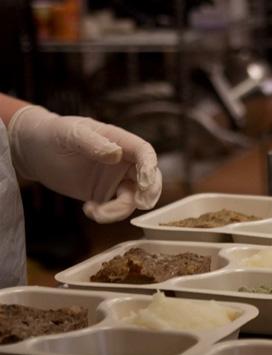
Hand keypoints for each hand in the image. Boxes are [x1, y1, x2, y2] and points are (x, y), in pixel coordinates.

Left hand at [8, 106, 161, 222]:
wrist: (34, 151)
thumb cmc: (53, 134)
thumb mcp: (71, 134)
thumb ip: (93, 143)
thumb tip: (116, 154)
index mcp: (120, 141)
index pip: (145, 152)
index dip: (150, 166)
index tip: (145, 182)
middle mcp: (123, 162)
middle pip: (150, 178)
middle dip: (149, 193)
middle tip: (140, 204)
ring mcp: (116, 180)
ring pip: (133, 199)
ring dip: (119, 210)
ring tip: (95, 211)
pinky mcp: (105, 195)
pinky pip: (116, 209)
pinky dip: (107, 215)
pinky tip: (88, 210)